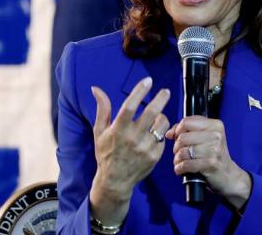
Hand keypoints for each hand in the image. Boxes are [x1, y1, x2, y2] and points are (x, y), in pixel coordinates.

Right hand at [89, 77, 170, 224]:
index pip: (130, 106)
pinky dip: (160, 133)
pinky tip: (153, 135)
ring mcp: (145, 148)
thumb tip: (96, 88)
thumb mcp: (100, 131)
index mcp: (118, 130)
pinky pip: (163, 138)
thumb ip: (102, 108)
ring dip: (161, 117)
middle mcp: (133, 138)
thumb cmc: (106, 153)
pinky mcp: (155, 156)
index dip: (139, 91)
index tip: (148, 81)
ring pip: (161, 125)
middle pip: (151, 113)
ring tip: (156, 117)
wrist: (115, 180)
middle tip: (165, 91)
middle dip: (161, 99)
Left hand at [166, 116, 250, 209]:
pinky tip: (181, 169)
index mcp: (215, 125)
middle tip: (179, 153)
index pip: (186, 122)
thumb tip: (169, 133)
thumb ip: (185, 130)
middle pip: (182, 137)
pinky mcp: (212, 164)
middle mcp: (216, 135)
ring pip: (183, 151)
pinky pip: (187, 164)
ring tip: (180, 162)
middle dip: (176, 147)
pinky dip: (180, 168)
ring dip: (177, 159)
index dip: (177, 131)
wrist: (228, 176)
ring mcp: (215, 150)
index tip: (177, 138)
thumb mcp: (203, 137)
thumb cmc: (212, 155)